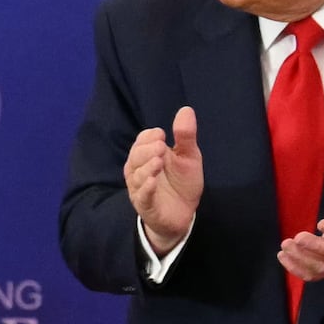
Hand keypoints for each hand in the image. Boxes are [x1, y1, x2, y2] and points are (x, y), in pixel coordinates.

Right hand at [124, 105, 202, 250]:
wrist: (184, 214)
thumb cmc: (182, 182)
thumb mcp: (188, 156)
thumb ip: (185, 136)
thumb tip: (186, 109)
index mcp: (148, 155)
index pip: (141, 140)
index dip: (149, 137)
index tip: (161, 135)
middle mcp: (139, 170)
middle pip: (135, 156)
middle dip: (147, 150)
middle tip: (161, 146)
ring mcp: (140, 188)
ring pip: (136, 176)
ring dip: (147, 168)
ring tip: (159, 162)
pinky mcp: (145, 205)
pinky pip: (142, 196)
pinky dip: (145, 188)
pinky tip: (152, 181)